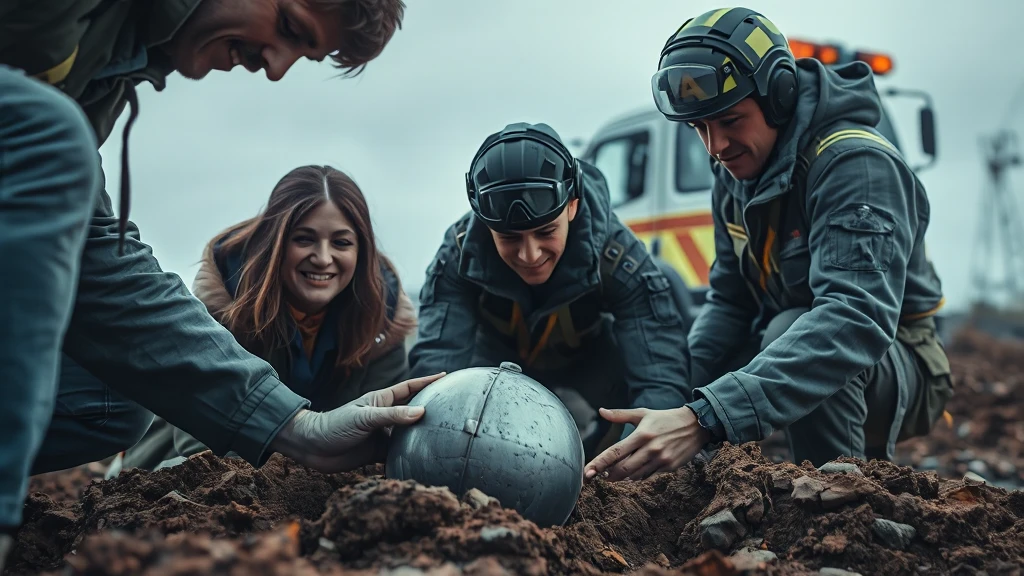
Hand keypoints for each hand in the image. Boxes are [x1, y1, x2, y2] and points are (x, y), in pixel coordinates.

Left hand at [270, 372, 444, 472]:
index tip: (446, 376)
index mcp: (381, 401)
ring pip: (408, 435)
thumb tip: (421, 412)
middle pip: (413, 412)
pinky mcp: (377, 453)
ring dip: (422, 437)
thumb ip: (392, 416)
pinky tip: (421, 462)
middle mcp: (385, 417)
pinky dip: (408, 457)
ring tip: (443, 439)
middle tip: (453, 410)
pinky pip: (398, 455)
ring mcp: (382, 435)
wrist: (311, 447)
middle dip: (431, 410)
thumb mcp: (364, 417)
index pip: (410, 388)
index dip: (427, 382)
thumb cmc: (334, 425)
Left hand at [583, 406, 709, 481]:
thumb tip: (601, 411)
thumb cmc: (665, 419)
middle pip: (623, 469)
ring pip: (635, 476)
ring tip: (616, 474)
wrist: (695, 425)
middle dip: (609, 475)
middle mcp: (651, 448)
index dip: (599, 463)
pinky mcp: (669, 468)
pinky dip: (638, 477)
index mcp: (642, 434)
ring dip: (623, 477)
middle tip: (602, 476)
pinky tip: (634, 473)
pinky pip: (648, 477)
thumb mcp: (643, 414)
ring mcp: (661, 460)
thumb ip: (620, 415)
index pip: (615, 452)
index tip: (587, 472)